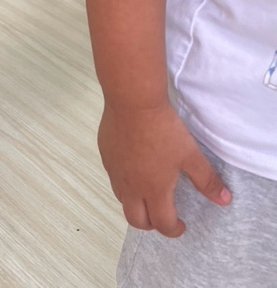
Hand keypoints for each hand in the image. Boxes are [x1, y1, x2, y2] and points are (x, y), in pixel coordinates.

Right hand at [98, 101, 230, 237]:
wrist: (132, 101)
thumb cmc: (162, 128)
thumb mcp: (190, 154)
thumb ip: (207, 180)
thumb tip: (224, 200)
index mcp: (154, 190)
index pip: (162, 223)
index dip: (174, 229)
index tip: (181, 225)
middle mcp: (131, 185)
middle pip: (136, 220)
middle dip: (151, 224)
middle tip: (162, 216)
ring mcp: (115, 170)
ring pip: (122, 199)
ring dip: (135, 204)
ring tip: (147, 193)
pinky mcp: (106, 154)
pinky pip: (113, 176)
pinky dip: (124, 181)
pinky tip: (132, 166)